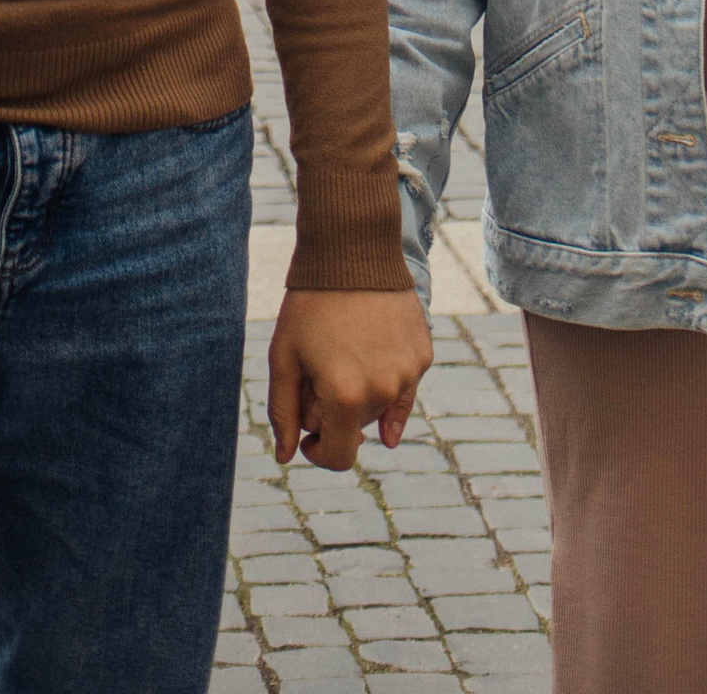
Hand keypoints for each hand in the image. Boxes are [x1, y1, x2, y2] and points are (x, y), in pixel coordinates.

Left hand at [268, 289, 432, 471]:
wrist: (352, 248)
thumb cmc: (310, 303)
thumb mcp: (284, 356)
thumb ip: (283, 412)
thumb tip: (287, 457)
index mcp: (345, 397)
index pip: (339, 456)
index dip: (318, 451)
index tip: (307, 435)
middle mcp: (383, 391)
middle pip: (356, 427)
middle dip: (333, 410)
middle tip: (317, 368)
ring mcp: (408, 373)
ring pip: (379, 407)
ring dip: (359, 394)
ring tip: (342, 349)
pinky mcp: (423, 354)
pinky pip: (402, 384)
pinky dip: (386, 379)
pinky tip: (370, 354)